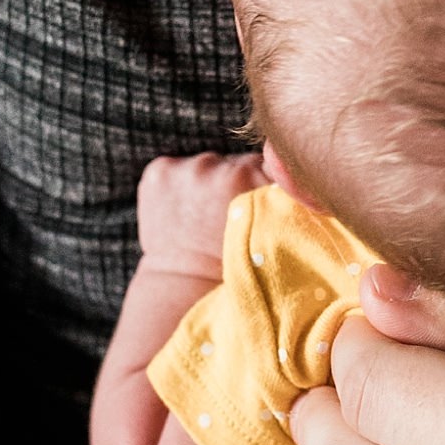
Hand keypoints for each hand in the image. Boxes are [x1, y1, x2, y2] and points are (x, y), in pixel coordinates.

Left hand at [135, 148, 267, 282]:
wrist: (184, 283)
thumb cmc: (234, 261)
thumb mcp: (269, 227)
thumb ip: (277, 194)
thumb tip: (284, 168)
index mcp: (254, 176)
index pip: (267, 160)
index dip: (260, 182)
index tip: (253, 205)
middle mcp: (220, 167)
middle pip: (234, 162)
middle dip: (232, 182)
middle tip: (226, 215)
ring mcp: (186, 168)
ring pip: (205, 165)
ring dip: (204, 182)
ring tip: (202, 216)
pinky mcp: (160, 171)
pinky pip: (175, 168)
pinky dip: (176, 184)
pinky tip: (180, 211)